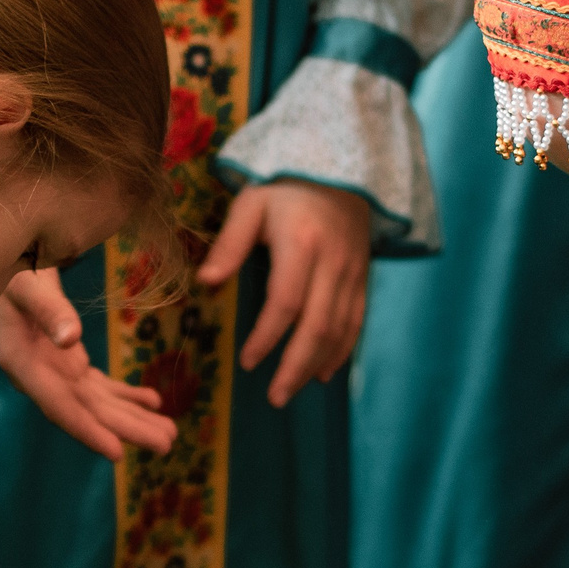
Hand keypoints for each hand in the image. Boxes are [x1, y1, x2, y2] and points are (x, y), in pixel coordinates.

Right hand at [0, 267, 177, 459]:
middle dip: (126, 429)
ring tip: (170, 433)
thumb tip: (71, 339)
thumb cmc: (10, 271)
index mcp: (21, 361)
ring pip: (97, 403)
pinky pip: (99, 386)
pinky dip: (125, 395)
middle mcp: (38, 376)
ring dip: (133, 417)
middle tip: (167, 445)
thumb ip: (47, 309)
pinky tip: (152, 402)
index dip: (86, 430)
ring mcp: (54, 372)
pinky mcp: (67, 364)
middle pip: (86, 411)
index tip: (117, 453)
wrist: (1, 270)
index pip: (56, 405)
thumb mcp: (26, 284)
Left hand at [196, 179, 371, 408]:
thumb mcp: (250, 204)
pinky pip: (356, 322)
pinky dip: (341, 351)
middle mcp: (332, 262)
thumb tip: (205, 283)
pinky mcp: (363, 277)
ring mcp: (352, 272)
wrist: (340, 170)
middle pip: (318, 325)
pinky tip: (324, 372)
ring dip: (316, 365)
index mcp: (301, 243)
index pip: (286, 301)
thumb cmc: (285, 188)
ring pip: (340, 329)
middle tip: (275, 397)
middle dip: (295, 366)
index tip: (246, 362)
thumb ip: (229, 244)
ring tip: (291, 390)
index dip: (267, 337)